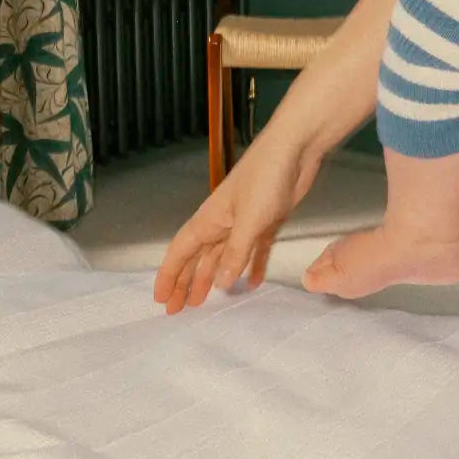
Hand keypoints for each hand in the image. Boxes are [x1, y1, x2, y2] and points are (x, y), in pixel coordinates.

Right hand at [152, 125, 325, 313]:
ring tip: (207, 301)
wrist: (296, 148)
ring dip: (214, 277)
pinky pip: (255, 249)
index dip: (169, 275)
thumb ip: (235, 253)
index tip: (161, 299)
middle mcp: (223, 222)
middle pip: (199, 257)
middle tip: (180, 309)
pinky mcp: (268, 220)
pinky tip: (252, 283)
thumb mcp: (249, 220)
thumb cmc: (266, 179)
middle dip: (187, 282)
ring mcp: (246, 221)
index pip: (181, 251)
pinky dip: (252, 265)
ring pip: (224, 256)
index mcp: (209, 219)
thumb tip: (218, 284)